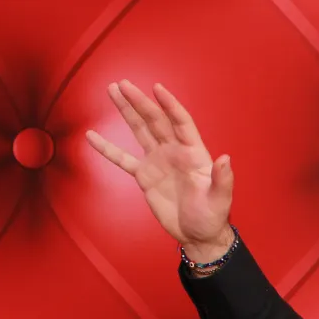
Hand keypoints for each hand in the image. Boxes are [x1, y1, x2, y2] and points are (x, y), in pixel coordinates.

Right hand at [85, 80, 233, 260]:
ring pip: (139, 131)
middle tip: (123, 84)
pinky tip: (92, 137)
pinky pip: (122, 159)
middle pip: (155, 121)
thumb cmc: (212, 217)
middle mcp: (174, 152)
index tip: (157, 88)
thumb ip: (223, 179)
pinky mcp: (144, 176)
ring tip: (112, 91)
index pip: (181, 122)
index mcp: (194, 153)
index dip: (170, 105)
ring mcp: (157, 161)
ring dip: (126, 111)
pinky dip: (107, 148)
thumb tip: (225, 159)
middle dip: (140, 102)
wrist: (197, 234)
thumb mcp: (220, 200)